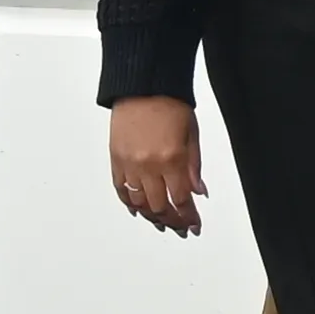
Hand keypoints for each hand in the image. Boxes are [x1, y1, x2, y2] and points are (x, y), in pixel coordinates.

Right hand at [107, 95, 204, 235]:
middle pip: (160, 207)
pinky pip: (121, 190)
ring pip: (139, 203)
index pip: (181, 200)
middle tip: (180, 227)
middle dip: (172, 221)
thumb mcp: (192, 135)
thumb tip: (198, 192)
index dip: (188, 217)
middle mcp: (149, 165)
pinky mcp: (116, 159)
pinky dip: (130, 203)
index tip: (194, 225)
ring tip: (162, 222)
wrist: (144, 85)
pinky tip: (139, 210)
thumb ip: (194, 167)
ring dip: (152, 216)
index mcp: (172, 158)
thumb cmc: (169, 104)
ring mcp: (130, 164)